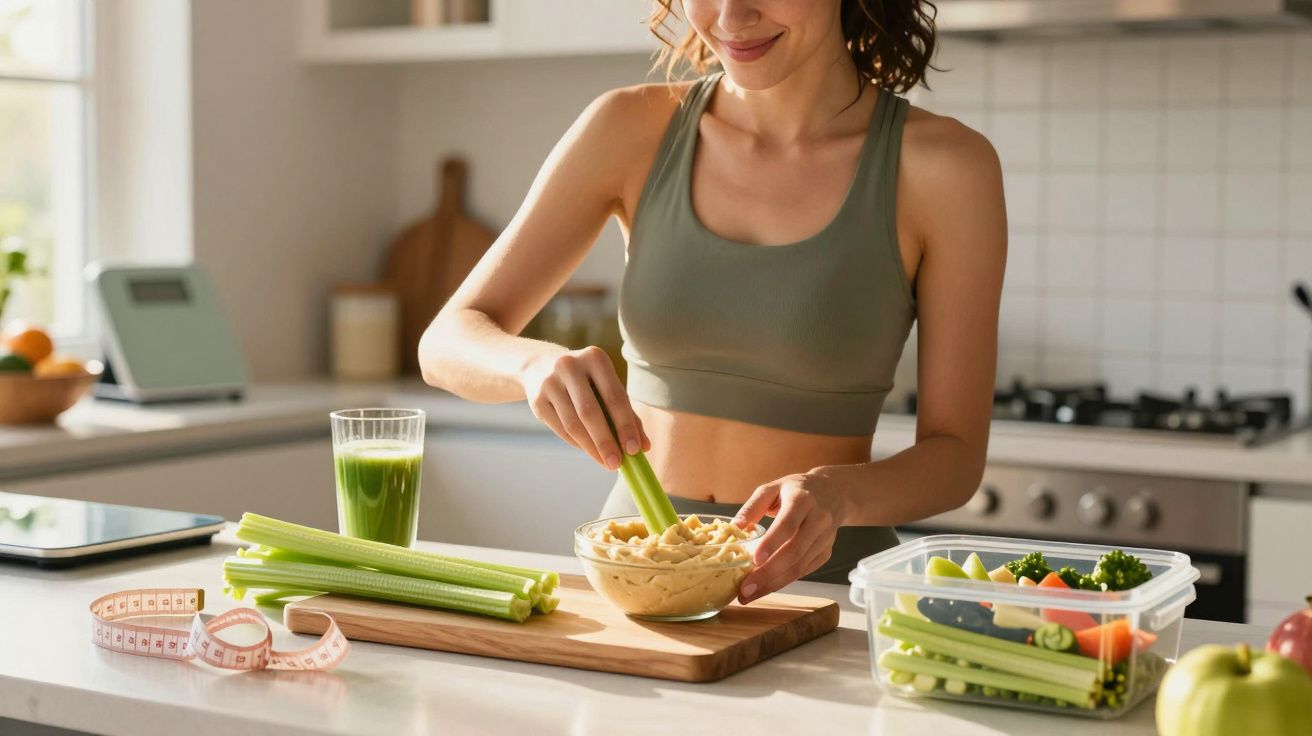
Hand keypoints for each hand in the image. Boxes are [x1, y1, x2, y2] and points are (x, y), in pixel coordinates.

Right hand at [520, 345, 649, 469]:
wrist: (540, 366)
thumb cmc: (586, 381)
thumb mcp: (606, 386)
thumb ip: (627, 413)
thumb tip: (643, 447)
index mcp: (595, 358)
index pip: (615, 396)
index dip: (625, 425)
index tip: (635, 450)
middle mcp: (570, 365)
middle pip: (590, 412)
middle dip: (606, 441)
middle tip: (617, 464)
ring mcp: (549, 382)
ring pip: (573, 424)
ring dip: (591, 448)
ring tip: (605, 462)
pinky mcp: (536, 399)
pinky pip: (560, 428)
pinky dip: (577, 443)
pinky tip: (589, 450)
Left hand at [733, 466, 851, 603]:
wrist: (833, 493)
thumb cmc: (796, 490)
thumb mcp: (773, 488)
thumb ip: (752, 506)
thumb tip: (734, 528)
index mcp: (802, 500)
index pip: (788, 524)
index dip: (772, 543)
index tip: (755, 560)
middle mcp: (818, 520)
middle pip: (794, 551)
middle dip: (768, 573)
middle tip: (745, 588)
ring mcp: (824, 539)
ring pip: (799, 566)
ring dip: (773, 584)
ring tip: (749, 595)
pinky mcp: (825, 553)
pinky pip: (803, 571)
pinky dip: (783, 582)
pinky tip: (765, 588)